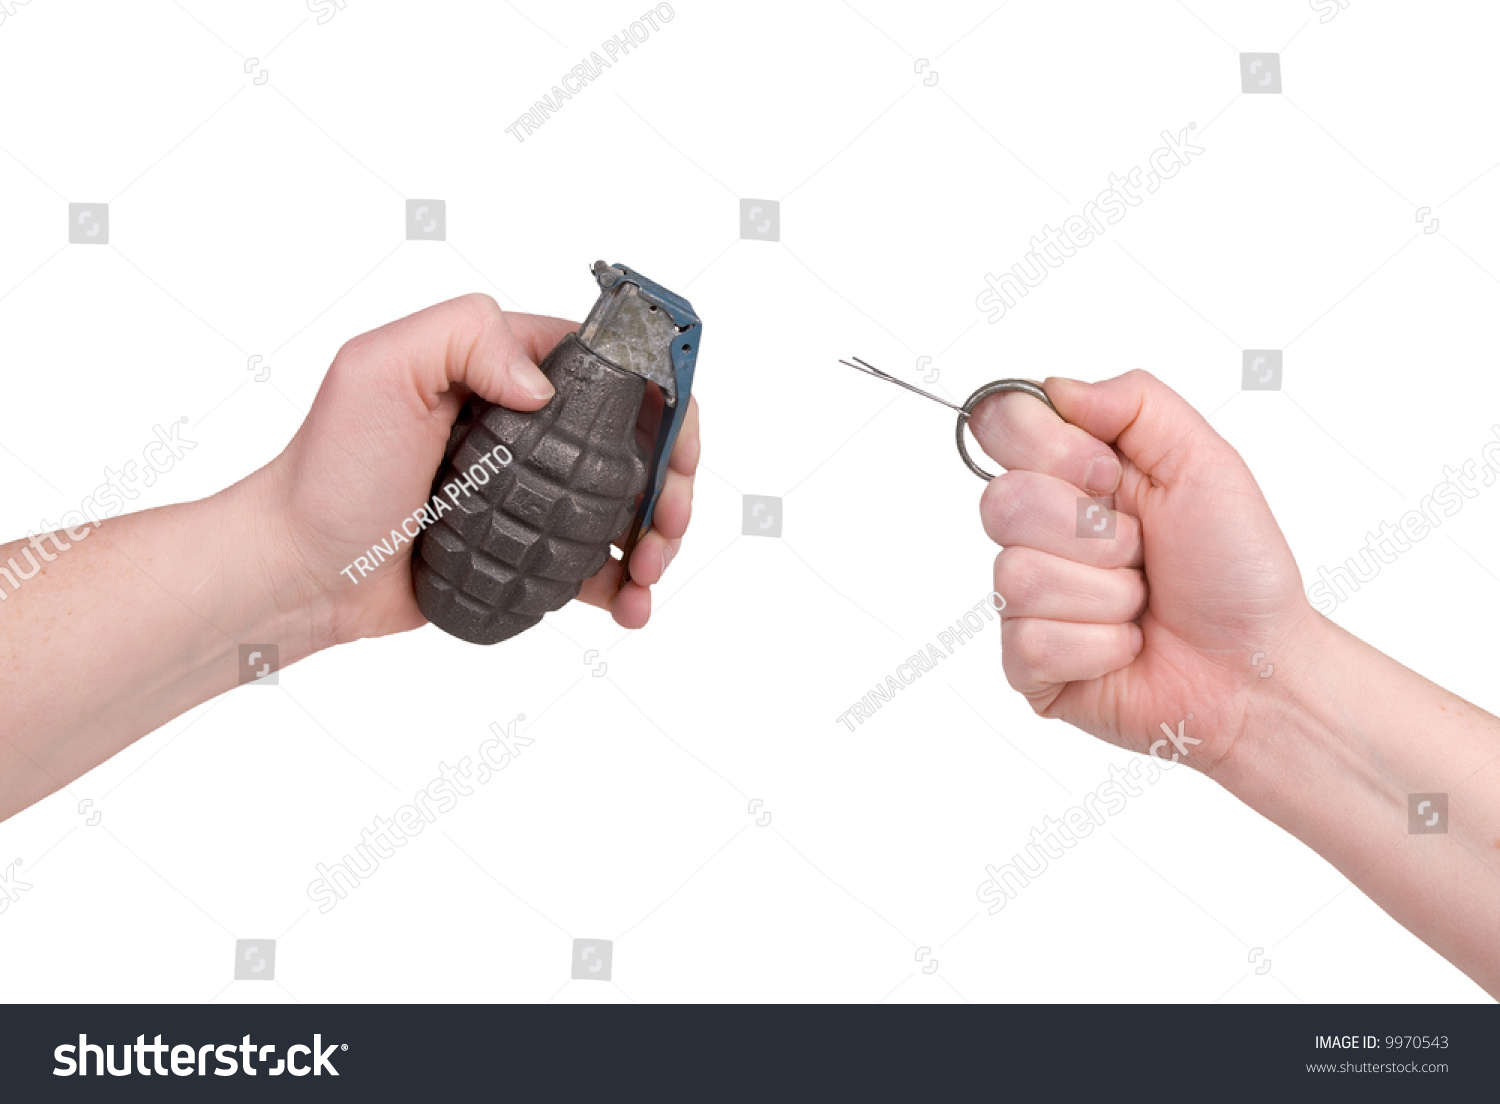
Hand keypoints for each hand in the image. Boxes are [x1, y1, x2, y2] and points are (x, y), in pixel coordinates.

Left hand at [261, 294, 698, 645]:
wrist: (300, 570)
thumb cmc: (329, 470)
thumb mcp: (378, 369)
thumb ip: (466, 336)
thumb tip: (544, 384)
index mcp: (507, 370)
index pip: (614, 366)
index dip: (665, 402)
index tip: (675, 450)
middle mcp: (530, 425)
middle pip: (637, 443)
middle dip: (673, 483)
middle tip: (667, 525)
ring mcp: (532, 492)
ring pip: (626, 507)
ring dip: (659, 538)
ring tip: (647, 574)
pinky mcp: (524, 549)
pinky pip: (593, 563)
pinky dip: (625, 585)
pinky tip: (629, 605)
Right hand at [971, 369, 1322, 772]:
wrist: (1259, 666)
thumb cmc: (1238, 570)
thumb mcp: (1205, 461)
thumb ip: (1135, 402)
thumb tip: (1055, 388)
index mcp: (1070, 475)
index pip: (1000, 426)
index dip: (1049, 449)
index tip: (1107, 474)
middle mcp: (1038, 533)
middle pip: (1000, 503)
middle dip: (1091, 532)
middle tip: (1141, 551)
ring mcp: (1027, 601)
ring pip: (1017, 576)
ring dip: (1106, 594)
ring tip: (1141, 604)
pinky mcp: (1028, 665)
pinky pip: (1031, 641)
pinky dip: (1100, 645)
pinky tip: (1127, 647)